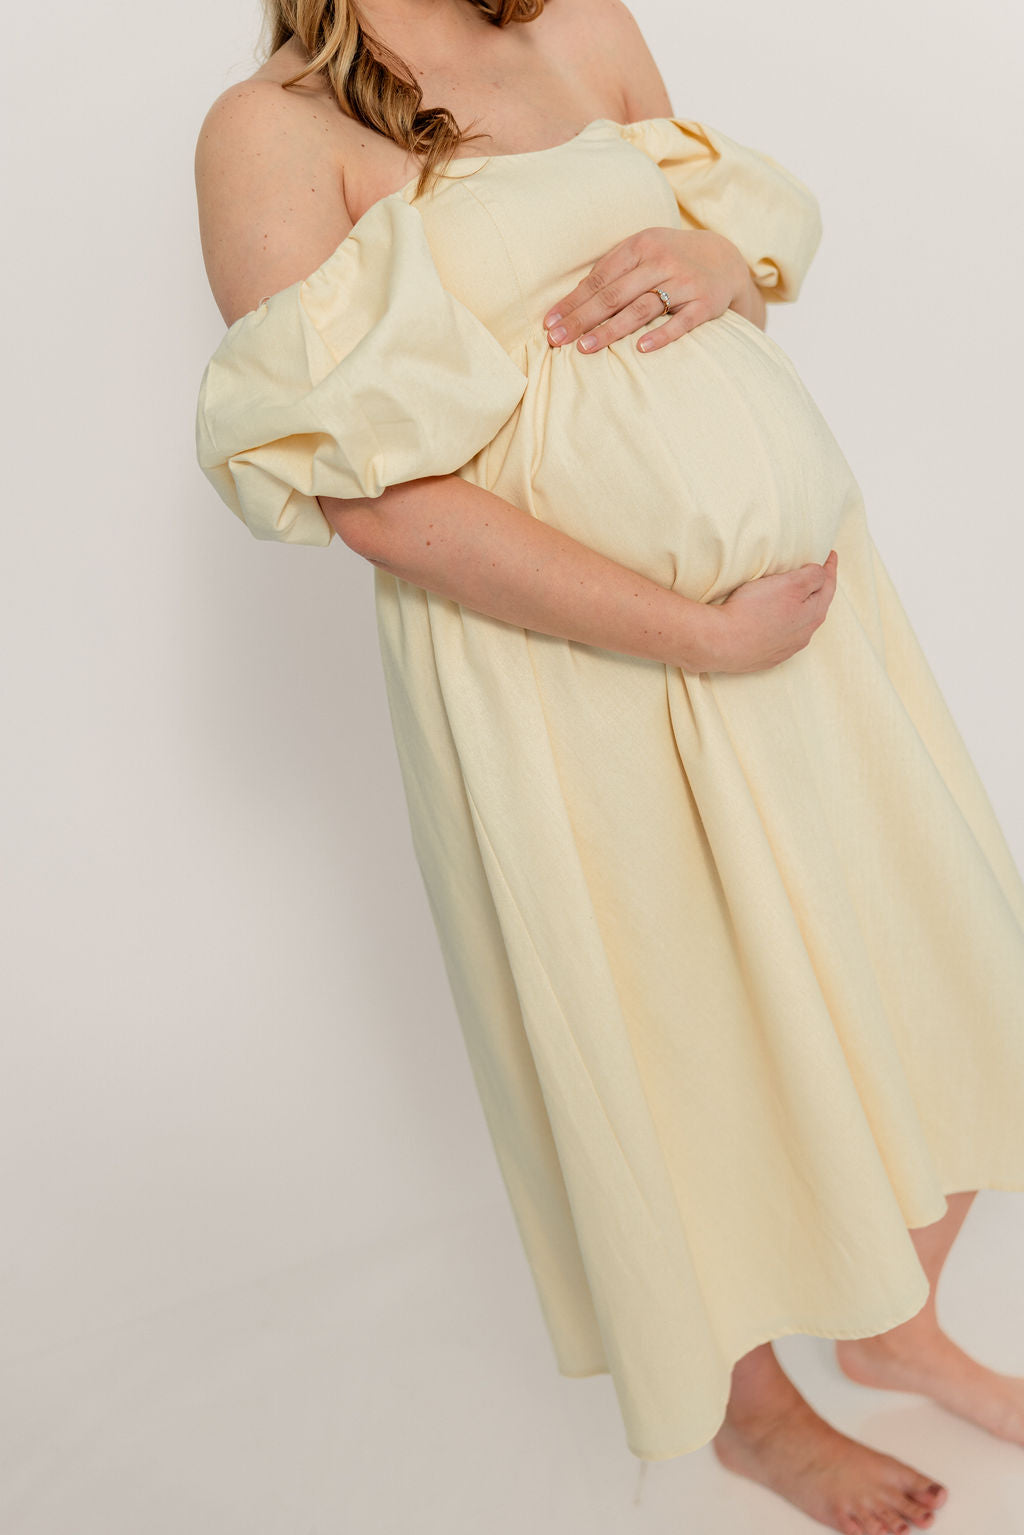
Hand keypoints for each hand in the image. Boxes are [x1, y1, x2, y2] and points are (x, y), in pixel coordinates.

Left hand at [543, 227, 750, 354]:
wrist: (725, 258)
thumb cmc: (670, 258)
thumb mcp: (643, 251)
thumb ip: (612, 270)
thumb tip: (573, 299)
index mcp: (640, 246)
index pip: (599, 278)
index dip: (572, 302)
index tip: (549, 324)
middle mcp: (661, 261)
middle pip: (614, 294)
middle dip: (582, 318)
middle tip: (558, 340)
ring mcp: (685, 282)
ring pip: (642, 308)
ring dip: (612, 330)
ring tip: (585, 348)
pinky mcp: (705, 303)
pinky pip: (681, 321)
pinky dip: (661, 334)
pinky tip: (640, 349)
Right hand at [695, 551, 838, 673]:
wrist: (721, 642)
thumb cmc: (753, 611)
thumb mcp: (790, 584)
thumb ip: (812, 576)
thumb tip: (821, 574)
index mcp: (812, 614)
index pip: (828, 585)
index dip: (830, 568)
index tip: (830, 555)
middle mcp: (803, 634)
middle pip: (817, 606)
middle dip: (818, 589)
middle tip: (817, 574)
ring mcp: (786, 648)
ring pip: (800, 624)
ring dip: (801, 609)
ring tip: (797, 597)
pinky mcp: (767, 656)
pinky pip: (782, 638)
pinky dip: (784, 625)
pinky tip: (776, 621)